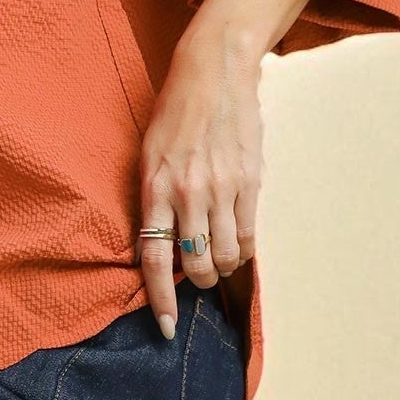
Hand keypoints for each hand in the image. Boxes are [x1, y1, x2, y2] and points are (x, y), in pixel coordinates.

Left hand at [135, 30, 262, 338]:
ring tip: (219, 259)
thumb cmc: (175, 114)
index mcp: (154, 188)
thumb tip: (158, 248)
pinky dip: (244, 251)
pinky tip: (238, 246)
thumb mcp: (148, 155)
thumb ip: (153, 202)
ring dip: (223, 268)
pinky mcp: (250, 181)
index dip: (162, 300)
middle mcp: (187, 193)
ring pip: (227, 256)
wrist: (213, 72)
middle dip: (199, 282)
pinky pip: (250, 236)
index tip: (166, 327)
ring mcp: (221, 188)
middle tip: (198, 277)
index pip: (155, 259)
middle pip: (196, 265)